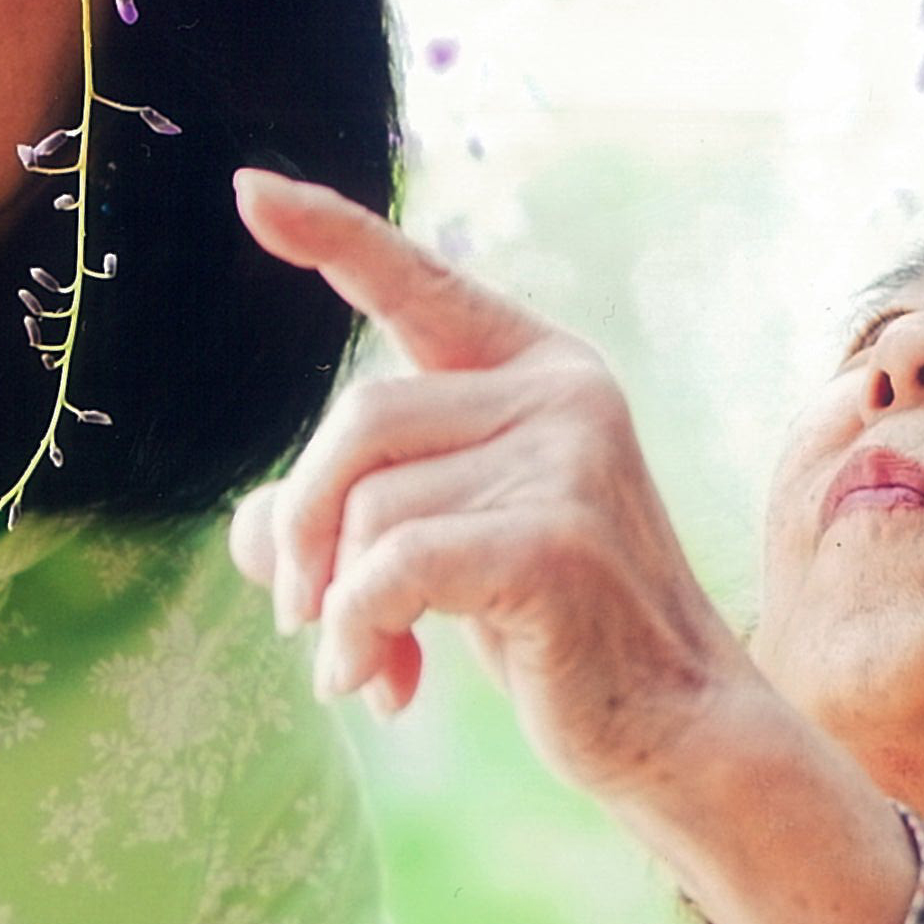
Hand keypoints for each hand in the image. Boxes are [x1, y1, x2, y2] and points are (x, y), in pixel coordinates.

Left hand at [228, 170, 755, 794]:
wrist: (674, 730)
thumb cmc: (555, 636)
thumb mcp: (443, 551)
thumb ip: (343, 520)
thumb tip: (253, 533)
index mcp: (539, 370)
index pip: (418, 284)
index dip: (331, 236)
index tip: (249, 194)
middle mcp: (561, 392)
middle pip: (358, 420)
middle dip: (304, 526)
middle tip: (297, 616)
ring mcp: (569, 458)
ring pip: (370, 506)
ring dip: (336, 604)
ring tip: (364, 668)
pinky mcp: (556, 539)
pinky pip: (393, 567)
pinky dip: (358, 630)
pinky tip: (376, 685)